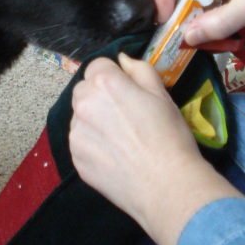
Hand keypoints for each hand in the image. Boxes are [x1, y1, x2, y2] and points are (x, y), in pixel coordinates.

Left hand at [70, 53, 240, 244]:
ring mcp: (77, 133)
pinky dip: (93, 144)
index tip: (128, 90)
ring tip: (121, 138)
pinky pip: (81, 142)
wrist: (166, 185)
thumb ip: (139, 69)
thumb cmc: (169, 136)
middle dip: (100, 95)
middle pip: (84, 89)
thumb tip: (122, 59)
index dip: (114, 75)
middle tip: (124, 114)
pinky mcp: (76, 158)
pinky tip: (115, 155)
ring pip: (81, 117)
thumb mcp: (161, 94)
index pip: (97, 65)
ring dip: (94, 120)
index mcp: (105, 82)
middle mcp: (84, 104)